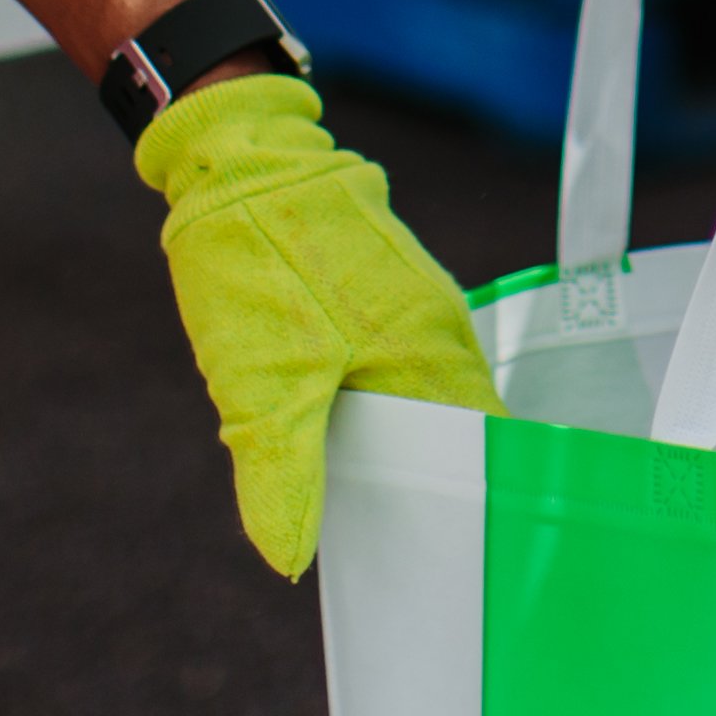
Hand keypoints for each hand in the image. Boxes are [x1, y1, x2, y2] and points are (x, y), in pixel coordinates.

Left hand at [138, 74, 496, 577]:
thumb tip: (290, 559)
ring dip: (395, 445)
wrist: (232, 154)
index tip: (456, 560)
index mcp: (433, 350)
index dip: (471, 504)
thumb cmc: (256, 260)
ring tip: (368, 509)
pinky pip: (392, 367)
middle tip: (400, 554)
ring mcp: (411, 304)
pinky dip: (373, 407)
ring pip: (417, 398)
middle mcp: (438, 326)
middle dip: (427, 487)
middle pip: (452, 429)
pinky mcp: (377, 292)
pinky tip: (337, 437)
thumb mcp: (261, 382)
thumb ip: (283, 472)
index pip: (484, 447)